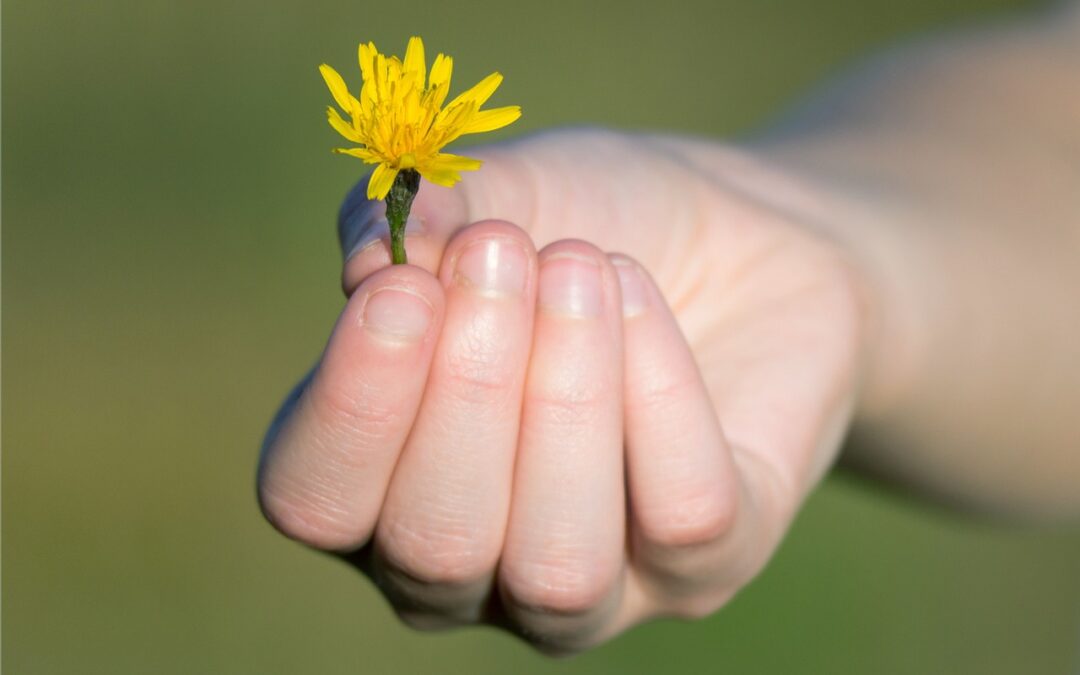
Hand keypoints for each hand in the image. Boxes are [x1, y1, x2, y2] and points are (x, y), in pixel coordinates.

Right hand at [257, 129, 865, 651]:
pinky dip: (660, 389)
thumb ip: (420, 219)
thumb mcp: (500, 194)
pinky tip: (640, 296)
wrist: (735, 234)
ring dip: (565, 399)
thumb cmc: (590, 223)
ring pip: (556, 566)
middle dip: (470, 388)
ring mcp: (590, 589)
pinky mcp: (704, 570)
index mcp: (380, 485)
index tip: (400, 285)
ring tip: (582, 267)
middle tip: (502, 254)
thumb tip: (366, 261)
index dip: (351, 406)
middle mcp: (472, 566)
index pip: (315, 501)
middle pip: (434, 544)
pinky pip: (681, 515)